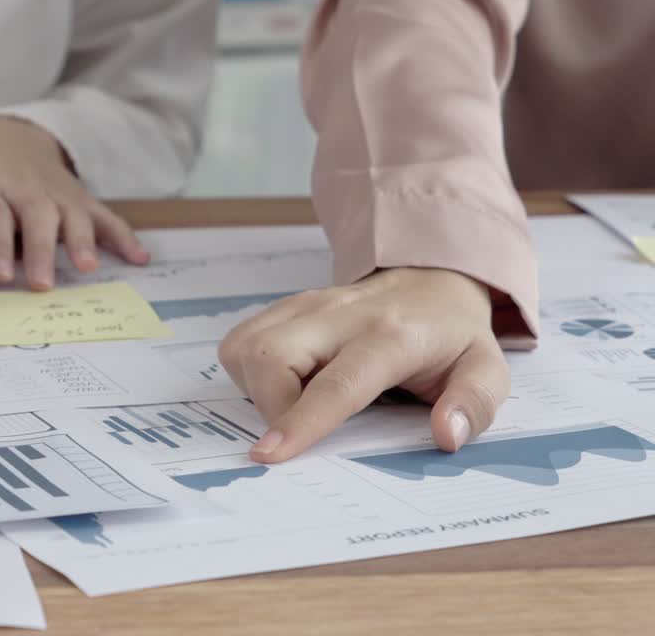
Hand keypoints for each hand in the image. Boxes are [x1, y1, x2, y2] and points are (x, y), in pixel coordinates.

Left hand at [0, 116, 148, 289]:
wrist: (5, 132)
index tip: (3, 274)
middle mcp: (22, 188)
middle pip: (36, 217)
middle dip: (42, 250)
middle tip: (43, 284)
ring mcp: (54, 192)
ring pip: (71, 214)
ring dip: (82, 240)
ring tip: (88, 268)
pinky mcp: (78, 198)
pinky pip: (103, 215)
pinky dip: (123, 235)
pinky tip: (140, 258)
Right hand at [218, 268, 508, 462]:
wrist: (431, 278)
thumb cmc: (453, 336)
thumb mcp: (489, 370)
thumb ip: (473, 404)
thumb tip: (445, 436)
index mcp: (392, 336)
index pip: (338, 383)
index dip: (301, 420)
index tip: (271, 453)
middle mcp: (341, 313)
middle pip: (272, 356)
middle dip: (268, 406)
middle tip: (296, 431)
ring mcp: (307, 304)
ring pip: (247, 346)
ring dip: (256, 389)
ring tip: (294, 403)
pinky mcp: (285, 306)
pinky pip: (242, 341)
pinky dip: (249, 372)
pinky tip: (283, 383)